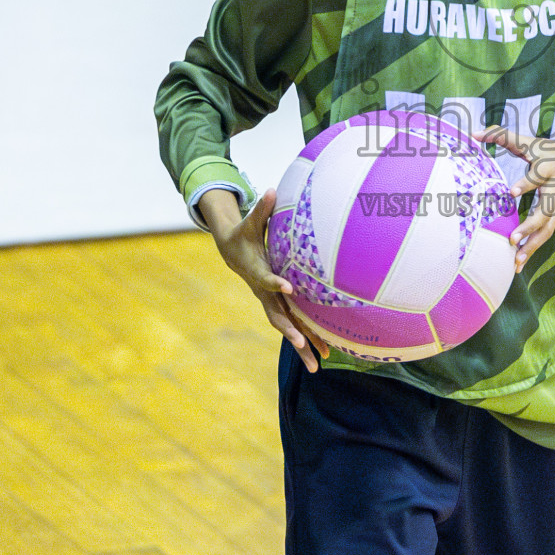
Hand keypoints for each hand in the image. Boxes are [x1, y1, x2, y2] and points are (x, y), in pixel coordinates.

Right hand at [203, 188, 330, 372]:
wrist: (231, 251)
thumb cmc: (245, 234)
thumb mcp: (251, 221)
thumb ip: (262, 208)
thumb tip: (271, 189)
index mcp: (257, 271)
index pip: (267, 278)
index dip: (276, 282)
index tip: (289, 287)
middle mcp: (263, 291)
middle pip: (277, 315)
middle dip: (290, 331)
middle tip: (302, 344)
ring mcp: (270, 301)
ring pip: (286, 327)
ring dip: (301, 346)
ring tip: (318, 366)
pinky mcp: (277, 305)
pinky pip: (293, 325)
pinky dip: (306, 340)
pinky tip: (323, 354)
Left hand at [473, 127, 554, 273]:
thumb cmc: (554, 152)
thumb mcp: (532, 142)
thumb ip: (503, 136)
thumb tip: (473, 133)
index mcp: (549, 169)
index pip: (537, 176)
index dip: (526, 184)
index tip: (511, 193)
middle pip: (545, 211)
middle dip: (530, 226)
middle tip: (512, 239)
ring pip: (547, 229)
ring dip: (532, 246)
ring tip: (515, 261)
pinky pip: (545, 235)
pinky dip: (533, 250)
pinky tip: (518, 265)